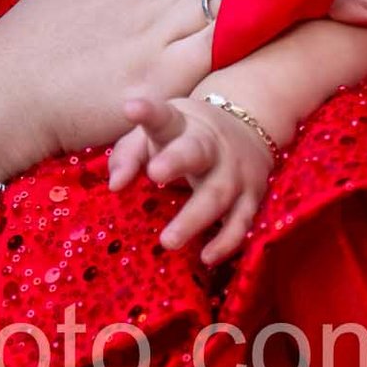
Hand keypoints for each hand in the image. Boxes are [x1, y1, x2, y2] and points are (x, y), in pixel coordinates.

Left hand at [106, 90, 274, 266]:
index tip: (131, 108)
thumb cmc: (187, 134)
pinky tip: (206, 257)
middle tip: (155, 173)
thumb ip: (130, 154)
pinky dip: (226, 242)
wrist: (248, 124)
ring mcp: (234, 172)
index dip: (148, 113)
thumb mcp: (159, 131)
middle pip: (195, 152)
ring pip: (217, 195)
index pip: (163, 117)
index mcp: (181, 125)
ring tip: (168, 241)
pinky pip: (240, 222)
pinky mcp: (251, 196)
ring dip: (194, 219)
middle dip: (177, 161)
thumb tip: (114, 187)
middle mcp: (211, 146)